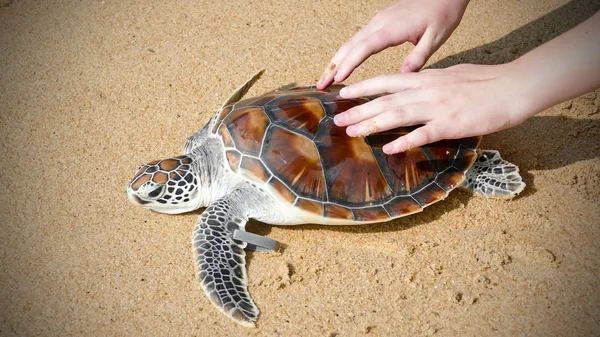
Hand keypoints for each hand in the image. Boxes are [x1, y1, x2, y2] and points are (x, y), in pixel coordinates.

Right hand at [317, 0, 469, 88]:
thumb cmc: (442, 13)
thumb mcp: (436, 38)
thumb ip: (418, 57)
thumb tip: (402, 75)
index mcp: (392, 28)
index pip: (364, 48)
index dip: (349, 64)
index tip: (337, 79)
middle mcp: (380, 23)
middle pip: (350, 45)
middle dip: (333, 65)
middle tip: (320, 85)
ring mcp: (378, 21)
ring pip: (351, 42)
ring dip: (336, 60)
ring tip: (325, 78)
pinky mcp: (380, 21)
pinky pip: (358, 38)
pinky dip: (346, 53)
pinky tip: (342, 64)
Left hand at [333, 63, 530, 153]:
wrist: (512, 87)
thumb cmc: (484, 82)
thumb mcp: (450, 75)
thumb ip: (428, 82)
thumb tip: (412, 84)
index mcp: (425, 79)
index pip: (386, 81)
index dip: (362, 87)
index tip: (343, 94)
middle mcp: (426, 91)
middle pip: (385, 100)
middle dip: (359, 110)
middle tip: (337, 120)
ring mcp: (438, 107)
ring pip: (398, 115)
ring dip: (373, 125)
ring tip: (353, 133)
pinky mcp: (451, 124)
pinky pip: (423, 134)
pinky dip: (405, 142)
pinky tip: (389, 149)